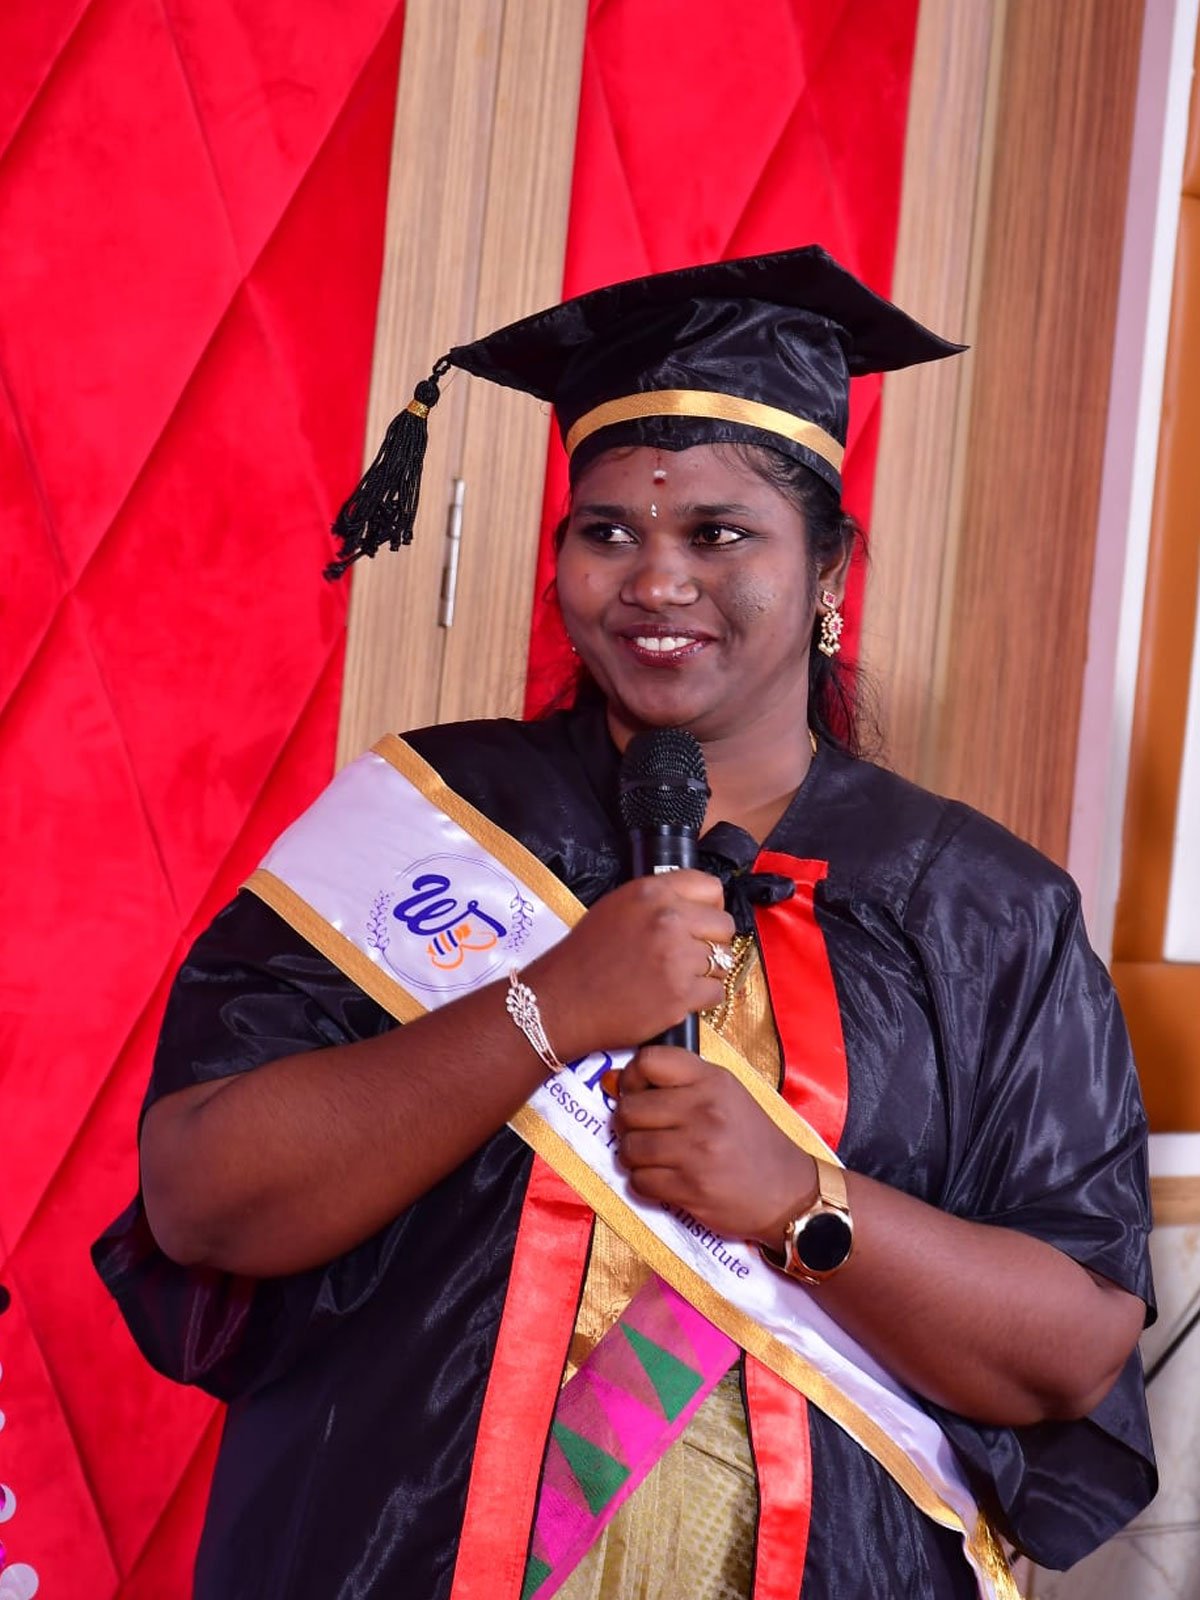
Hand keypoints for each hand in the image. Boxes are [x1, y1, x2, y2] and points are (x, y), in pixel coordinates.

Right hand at [526, 871, 734, 1059]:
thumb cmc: (585, 956)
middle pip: (724, 925)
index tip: (700, 922)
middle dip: (712, 941)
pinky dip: (701, 998)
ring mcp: (677, 958)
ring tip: (678, 978)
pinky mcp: (681, 995)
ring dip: (706, 972)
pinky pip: (715, 992)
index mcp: (651, 892)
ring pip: (722, 961)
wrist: (560, 1002)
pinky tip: (677, 997)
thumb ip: (657, 901)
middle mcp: (668, 920)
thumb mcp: (616, 907)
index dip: (709, 907)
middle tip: (691, 955)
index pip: (710, 887)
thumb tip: (697, 907)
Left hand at [613, 1046, 817, 1245]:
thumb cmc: (751, 1139)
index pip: (649, 1060)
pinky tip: (663, 1179)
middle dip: (626, 1124)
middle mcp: (704, 1110)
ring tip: (652, 1158)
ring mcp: (697, 1150)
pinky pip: (640, 1181)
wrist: (787, 1190)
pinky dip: (644, 1183)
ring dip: (633, 1157)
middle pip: (629, 1109)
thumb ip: (678, 1085)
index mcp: (712, 1080)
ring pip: (629, 1148)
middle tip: (641, 1131)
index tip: (637, 1093)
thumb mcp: (726, 1095)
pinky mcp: (692, 1187)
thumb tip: (612, 1081)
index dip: (632, 1077)